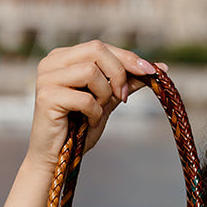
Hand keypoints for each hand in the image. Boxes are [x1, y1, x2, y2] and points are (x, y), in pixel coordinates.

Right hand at [26, 40, 158, 171]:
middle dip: (118, 73)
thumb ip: (127, 82)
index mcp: (63, 57)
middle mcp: (51, 62)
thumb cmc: (79, 129)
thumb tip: (159, 68)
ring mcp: (46, 78)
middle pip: (96, 49)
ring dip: (104, 95)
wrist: (56, 159)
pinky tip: (88, 122)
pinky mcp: (46, 97)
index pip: (100, 47)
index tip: (152, 71)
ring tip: (98, 112)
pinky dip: (95, 112)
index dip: (128, 58)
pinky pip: (85, 98)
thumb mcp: (107, 100)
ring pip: (90, 71)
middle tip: (123, 97)